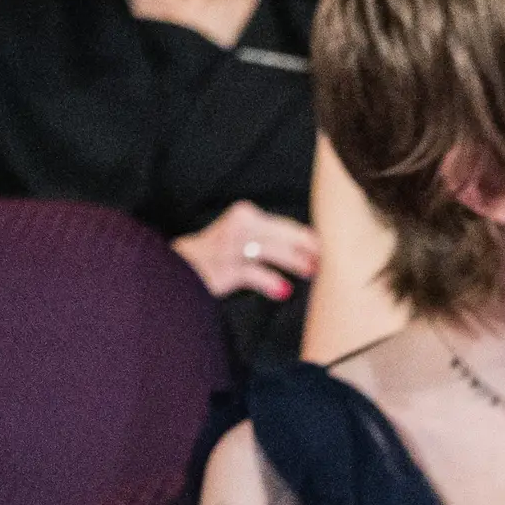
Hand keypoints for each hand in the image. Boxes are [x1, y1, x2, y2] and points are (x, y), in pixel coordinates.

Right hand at [175, 200, 319, 302]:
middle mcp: (239, 225)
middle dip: (306, 248)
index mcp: (246, 214)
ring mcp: (230, 246)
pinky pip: (252, 273)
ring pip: (270, 250)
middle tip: (323, 261)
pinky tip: (284, 291)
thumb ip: (272, 240)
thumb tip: (310, 252)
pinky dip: (269, 282)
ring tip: (311, 271)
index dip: (308, 238)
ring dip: (294, 262)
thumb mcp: (244, 238)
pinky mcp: (223, 267)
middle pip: (282, 235)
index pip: (286, 225)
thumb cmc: (219, 255)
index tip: (326, 250)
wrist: (178, 268)